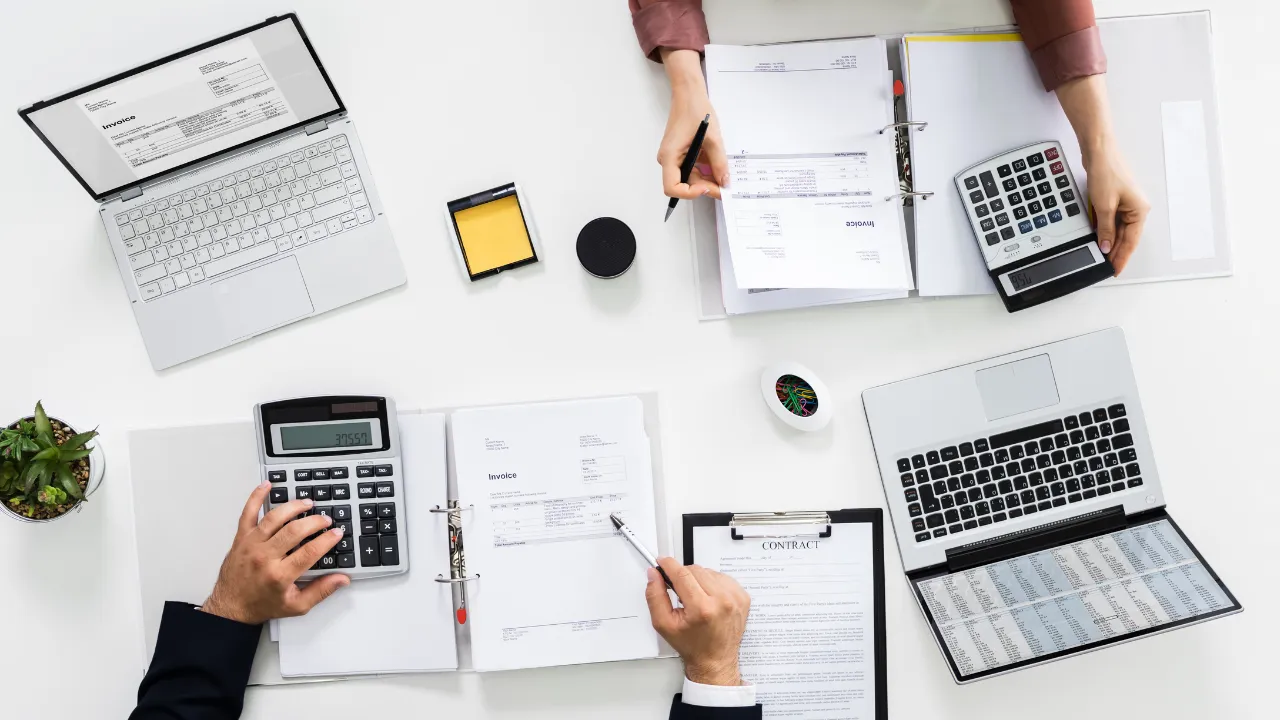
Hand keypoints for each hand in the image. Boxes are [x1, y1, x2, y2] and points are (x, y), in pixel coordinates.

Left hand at [201, 481, 349, 624]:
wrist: (230, 607)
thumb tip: (342, 579)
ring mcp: (251, 545)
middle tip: (325, 519)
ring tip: (307, 503)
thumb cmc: (261, 605)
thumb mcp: (296, 606)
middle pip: (294, 531)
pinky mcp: (241, 538)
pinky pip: (248, 513)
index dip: (327, 540)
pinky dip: (256, 497)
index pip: (310, 552)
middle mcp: (264, 558)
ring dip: (293, 507)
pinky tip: (267, 486)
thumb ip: (321, 591)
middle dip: (314, 521)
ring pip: (274, 518)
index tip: (336, 533)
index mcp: (279, 575)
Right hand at [645, 557, 749, 685]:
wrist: (715, 660)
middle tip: (679, 592)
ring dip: (698, 580)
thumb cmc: (692, 645)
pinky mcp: (743, 597)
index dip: (669, 565)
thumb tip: (654, 574)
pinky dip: (712, 583)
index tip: (662, 561)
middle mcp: (722, 601)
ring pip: (708, 571)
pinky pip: (722, 577)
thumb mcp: (664, 624)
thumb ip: (655, 596)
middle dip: (682, 576)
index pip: (682, 574)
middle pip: (695, 570)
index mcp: (702, 608)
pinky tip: (708, 598)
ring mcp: (735, 598)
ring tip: (696, 599)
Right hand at [658, 49, 728, 199]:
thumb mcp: (712, 139)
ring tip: (724, 177)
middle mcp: (668, 159)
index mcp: (670, 156)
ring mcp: (674, 157)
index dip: (690, 193)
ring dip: (706, 180)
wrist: (689, 94)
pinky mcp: (680, 154)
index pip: (672, 188)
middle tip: (724, 188)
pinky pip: (691, 168)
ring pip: (689, 178)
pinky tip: (717, 168)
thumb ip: (719, 163)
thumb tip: (724, 182)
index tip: (707, 186)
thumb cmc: (695, 110)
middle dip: (704, 188)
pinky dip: (705, 171)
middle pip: (683, 185)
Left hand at [1081, 139, 1149, 274]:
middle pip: (1125, 237)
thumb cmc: (1107, 172)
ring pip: (1118, 230)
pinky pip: (1111, 220)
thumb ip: (1105, 229)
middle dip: (1116, 252)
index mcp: (1139, 210)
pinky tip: (1099, 239)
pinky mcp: (1115, 199)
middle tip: (1106, 267)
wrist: (1099, 151)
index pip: (1131, 242)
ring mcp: (1125, 204)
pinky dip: (1105, 230)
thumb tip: (1105, 246)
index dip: (1122, 257)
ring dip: (1109, 242)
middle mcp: (1135, 208)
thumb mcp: (1104, 206)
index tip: (1115, 269)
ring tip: (1101, 257)